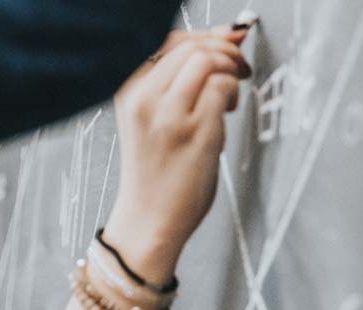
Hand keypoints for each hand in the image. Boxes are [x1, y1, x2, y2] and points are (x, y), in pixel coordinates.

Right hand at [104, 27, 249, 283]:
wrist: (148, 220)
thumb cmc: (155, 170)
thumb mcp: (150, 117)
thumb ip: (180, 79)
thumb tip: (228, 36)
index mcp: (127, 91)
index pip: (167, 40)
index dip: (202, 38)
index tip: (221, 49)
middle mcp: (142, 99)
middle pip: (191, 46)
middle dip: (222, 51)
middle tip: (235, 71)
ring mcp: (167, 116)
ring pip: (208, 61)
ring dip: (229, 70)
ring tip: (227, 95)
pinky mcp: (194, 132)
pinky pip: (222, 88)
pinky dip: (231, 94)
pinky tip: (225, 111)